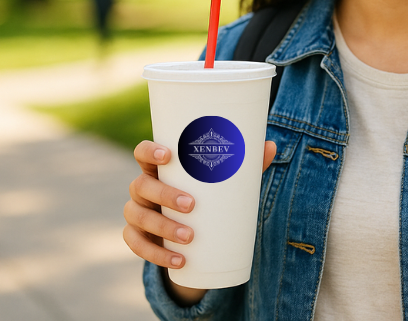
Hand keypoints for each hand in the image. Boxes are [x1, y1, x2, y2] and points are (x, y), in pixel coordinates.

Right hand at [122, 139, 277, 304]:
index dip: (150, 151)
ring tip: (190, 237)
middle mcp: (142, 187)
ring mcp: (136, 212)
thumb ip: (243, 165)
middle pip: (141, 185)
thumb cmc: (206, 195)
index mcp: (159, 168)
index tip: (168, 155)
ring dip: (163, 227)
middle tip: (191, 205)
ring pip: (137, 216)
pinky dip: (156, 254)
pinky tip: (178, 260)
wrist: (192, 232)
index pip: (143, 153)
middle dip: (165, 195)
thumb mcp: (222, 182)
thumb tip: (271, 146)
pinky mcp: (137, 236)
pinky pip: (137, 245)